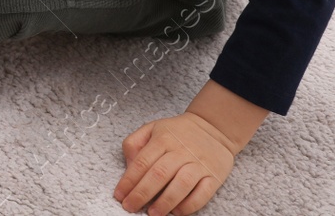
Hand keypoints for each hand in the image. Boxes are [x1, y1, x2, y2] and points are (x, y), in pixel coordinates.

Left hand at [113, 113, 236, 215]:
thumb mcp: (152, 128)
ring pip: (181, 185)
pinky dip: (189, 205)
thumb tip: (128, 167)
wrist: (213, 127)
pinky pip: (203, 194)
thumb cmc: (177, 132)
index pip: (142, 162)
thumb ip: (135, 143)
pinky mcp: (214, 176)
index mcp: (163, 139)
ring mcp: (199, 164)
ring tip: (152, 213)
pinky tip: (177, 211)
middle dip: (142, 194)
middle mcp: (181, 151)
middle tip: (131, 207)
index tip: (120, 195)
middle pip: (159, 174)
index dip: (128, 181)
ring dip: (165, 202)